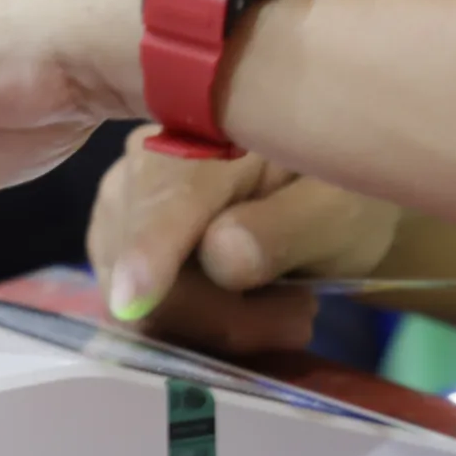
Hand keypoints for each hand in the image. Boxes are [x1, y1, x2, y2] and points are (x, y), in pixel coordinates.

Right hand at [86, 124, 399, 357]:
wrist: (326, 207)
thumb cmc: (338, 196)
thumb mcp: (340, 208)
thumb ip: (287, 226)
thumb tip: (221, 256)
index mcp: (204, 127)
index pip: (165, 195)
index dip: (149, 248)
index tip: (134, 299)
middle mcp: (142, 160)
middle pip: (143, 262)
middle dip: (217, 311)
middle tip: (299, 318)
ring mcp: (121, 208)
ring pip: (139, 298)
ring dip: (215, 324)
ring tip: (286, 310)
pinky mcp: (116, 251)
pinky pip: (142, 312)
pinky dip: (198, 328)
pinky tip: (248, 312)